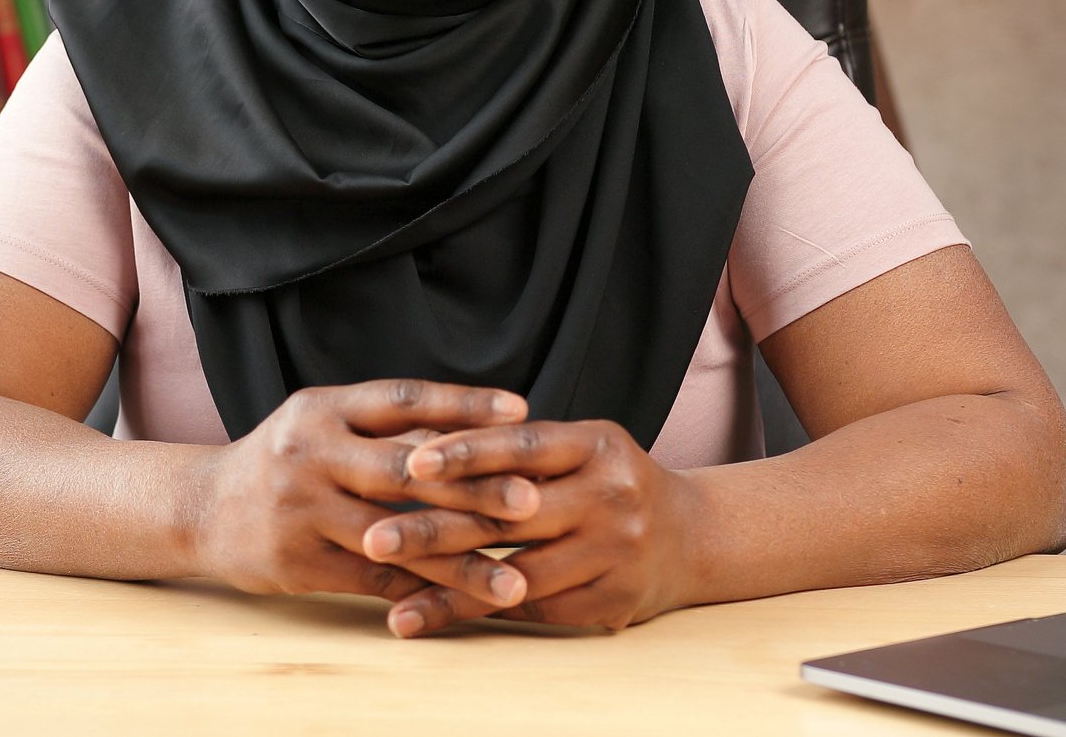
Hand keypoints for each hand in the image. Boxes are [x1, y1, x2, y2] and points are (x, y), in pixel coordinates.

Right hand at [189, 379, 547, 612]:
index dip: (463, 405)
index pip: (403, 400)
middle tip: (533, 499)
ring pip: (396, 536)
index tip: (522, 411)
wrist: (201, 508)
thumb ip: (389, 428)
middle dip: (473, 485)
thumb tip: (482, 430)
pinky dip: (423, 592)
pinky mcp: (297, 561)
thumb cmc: (287, 460)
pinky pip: (373, 579)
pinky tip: (464, 604)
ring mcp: (301, 509)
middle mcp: (310, 453)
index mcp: (323, 409)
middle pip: (405, 469)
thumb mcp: (326, 424)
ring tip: (514, 578)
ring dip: (461, 559)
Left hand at [359, 419, 702, 635]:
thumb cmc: (608, 482)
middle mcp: (612, 495)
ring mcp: (616, 551)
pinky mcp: (615, 600)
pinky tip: (436, 622)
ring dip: (448, 592)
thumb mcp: (578, 448)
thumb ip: (517, 448)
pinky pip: (536, 609)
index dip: (466, 454)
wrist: (693, 536)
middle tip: (372, 538)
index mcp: (598, 444)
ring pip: (517, 575)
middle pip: (511, 516)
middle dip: (435, 530)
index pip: (523, 446)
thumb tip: (418, 444)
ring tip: (392, 607)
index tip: (409, 463)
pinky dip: (481, 616)